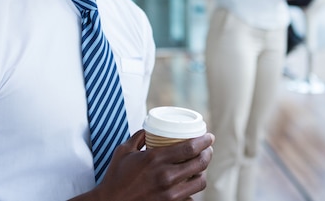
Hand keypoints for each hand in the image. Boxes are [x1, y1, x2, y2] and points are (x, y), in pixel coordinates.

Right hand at [73, 130, 213, 200]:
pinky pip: (190, 198)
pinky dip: (192, 191)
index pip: (190, 148)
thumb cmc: (115, 177)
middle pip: (199, 163)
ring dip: (203, 173)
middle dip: (208, 154)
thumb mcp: (124, 151)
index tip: (209, 137)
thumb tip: (149, 129)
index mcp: (155, 159)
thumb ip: (138, 137)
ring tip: (200, 167)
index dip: (204, 141)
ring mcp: (169, 194)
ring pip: (199, 183)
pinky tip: (189, 185)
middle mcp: (166, 176)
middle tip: (208, 149)